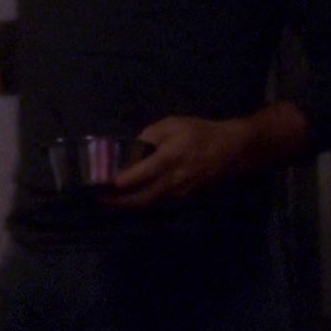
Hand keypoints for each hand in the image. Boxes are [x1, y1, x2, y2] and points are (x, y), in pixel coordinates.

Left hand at [104, 115, 253, 209]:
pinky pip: (157, 204)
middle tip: (98, 199)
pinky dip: (141, 204)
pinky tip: (128, 199)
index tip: (104, 183)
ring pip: (148, 205)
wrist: (232, 152)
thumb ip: (149, 136)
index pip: (142, 174)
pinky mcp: (183, 199)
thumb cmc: (200, 133)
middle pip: (142, 198)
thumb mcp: (173, 124)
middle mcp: (173, 180)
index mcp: (170, 158)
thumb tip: (131, 148)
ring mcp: (179, 193)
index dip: (122, 181)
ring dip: (127, 206)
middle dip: (118, 202)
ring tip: (107, 201)